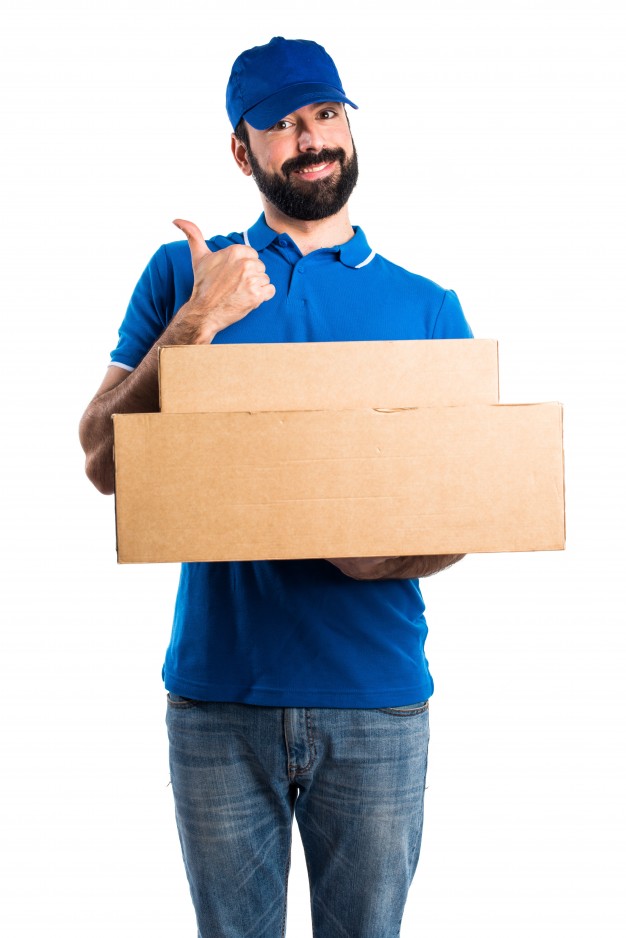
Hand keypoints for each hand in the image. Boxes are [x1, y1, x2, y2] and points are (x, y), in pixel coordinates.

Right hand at [173, 219, 275, 341]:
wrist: (204, 311)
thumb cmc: (202, 285)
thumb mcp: (198, 257)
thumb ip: (193, 235)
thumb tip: (176, 220)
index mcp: (235, 251)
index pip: (253, 255)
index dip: (243, 266)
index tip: (231, 275)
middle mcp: (245, 263)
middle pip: (260, 267)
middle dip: (250, 276)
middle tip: (234, 285)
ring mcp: (251, 280)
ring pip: (265, 279)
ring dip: (256, 287)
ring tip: (239, 293)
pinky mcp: (257, 296)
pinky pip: (270, 291)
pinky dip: (262, 297)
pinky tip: (248, 299)